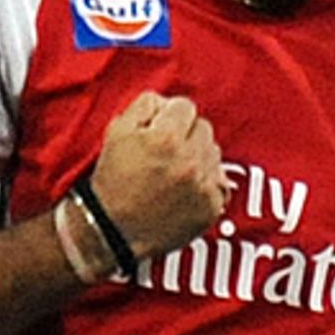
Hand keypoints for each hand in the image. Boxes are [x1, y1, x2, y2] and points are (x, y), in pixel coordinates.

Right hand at [89, 91, 226, 259]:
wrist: (113, 232)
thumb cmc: (113, 182)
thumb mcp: (117, 132)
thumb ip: (144, 105)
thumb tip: (166, 102)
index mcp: (167, 137)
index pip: (185, 106)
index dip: (170, 117)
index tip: (160, 131)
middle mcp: (190, 160)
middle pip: (204, 129)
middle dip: (186, 136)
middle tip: (166, 154)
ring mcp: (203, 186)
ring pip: (214, 155)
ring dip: (198, 159)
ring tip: (174, 174)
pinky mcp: (210, 209)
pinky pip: (220, 184)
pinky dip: (207, 185)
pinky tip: (186, 191)